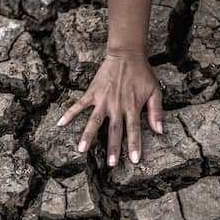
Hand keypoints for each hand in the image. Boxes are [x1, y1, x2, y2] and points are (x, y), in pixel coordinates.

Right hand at [57, 52, 163, 166]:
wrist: (126, 55)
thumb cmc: (142, 73)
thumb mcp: (155, 91)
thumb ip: (156, 111)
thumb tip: (159, 131)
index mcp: (132, 107)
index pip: (134, 129)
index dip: (134, 145)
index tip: (134, 160)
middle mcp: (116, 106)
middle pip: (114, 130)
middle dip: (113, 148)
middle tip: (111, 164)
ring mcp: (103, 100)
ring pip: (94, 121)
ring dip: (88, 135)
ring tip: (81, 149)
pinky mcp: (92, 93)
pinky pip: (79, 105)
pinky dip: (69, 114)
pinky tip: (60, 124)